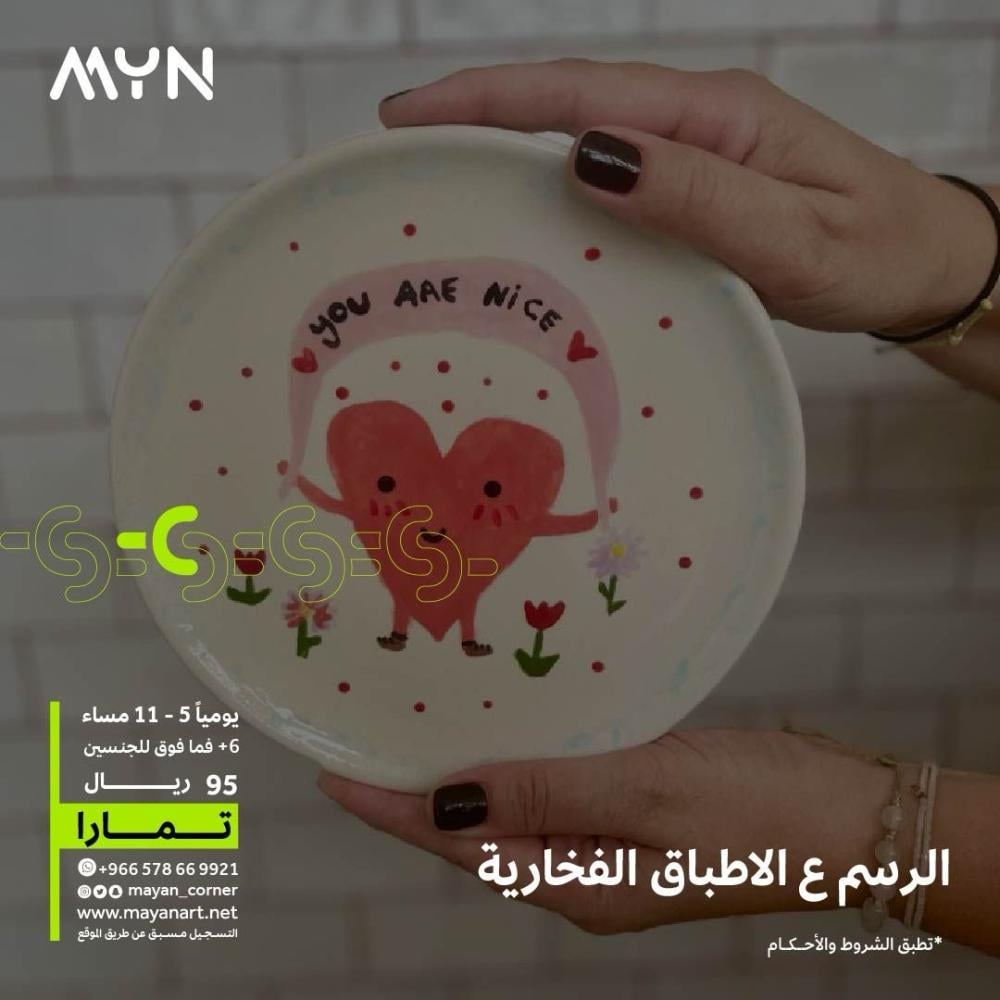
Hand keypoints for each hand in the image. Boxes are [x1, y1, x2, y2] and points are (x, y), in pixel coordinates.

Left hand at [318, 730, 898, 931]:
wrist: (848, 820)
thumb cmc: (758, 810)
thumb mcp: (648, 794)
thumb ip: (549, 793)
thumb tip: (450, 802)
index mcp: (579, 881)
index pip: (461, 842)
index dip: (393, 811)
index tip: (335, 778)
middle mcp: (584, 872)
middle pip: (477, 833)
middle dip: (416, 797)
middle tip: (364, 747)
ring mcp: (611, 846)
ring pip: (514, 811)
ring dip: (464, 778)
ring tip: (415, 739)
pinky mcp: (635, 814)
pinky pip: (556, 794)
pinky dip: (519, 765)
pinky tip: (508, 735)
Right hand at [379, 60, 995, 334]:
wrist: (927, 264)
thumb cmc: (875, 252)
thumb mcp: (792, 236)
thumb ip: (697, 199)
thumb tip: (591, 158)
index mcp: (716, 118)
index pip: (584, 96)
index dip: (492, 102)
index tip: (415, 116)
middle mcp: (697, 123)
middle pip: (570, 106)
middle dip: (480, 118)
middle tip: (402, 147)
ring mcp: (694, 156)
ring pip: (585, 143)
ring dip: (511, 153)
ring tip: (443, 177)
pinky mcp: (694, 192)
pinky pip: (612, 184)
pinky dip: (557, 191)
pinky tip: (528, 214)